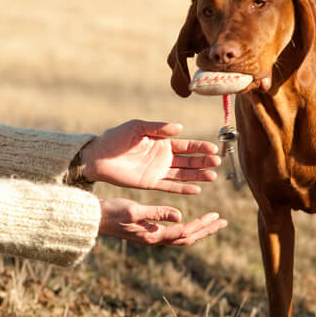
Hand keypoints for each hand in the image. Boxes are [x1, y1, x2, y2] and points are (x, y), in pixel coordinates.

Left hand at [78, 120, 220, 194]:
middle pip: (189, 161)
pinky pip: (169, 186)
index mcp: (162, 142)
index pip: (187, 146)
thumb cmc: (116, 137)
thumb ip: (158, 128)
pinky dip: (183, 188)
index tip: (214, 149)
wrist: (98, 155)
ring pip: (183, 175)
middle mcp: (163, 157)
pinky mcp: (150, 182)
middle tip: (217, 163)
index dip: (200, 147)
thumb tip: (180, 128)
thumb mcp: (137, 127)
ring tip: (213, 177)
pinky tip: (196, 189)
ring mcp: (158, 171)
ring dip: (198, 176)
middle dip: (204, 162)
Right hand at [98, 198, 226, 245]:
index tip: (217, 215)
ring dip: (199, 230)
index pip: (185, 231)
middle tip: (223, 222)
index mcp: (154, 235)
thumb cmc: (111, 212)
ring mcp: (151, 237)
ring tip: (212, 222)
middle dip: (206, 230)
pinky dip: (186, 228)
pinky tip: (190, 222)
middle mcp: (155, 239)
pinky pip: (173, 233)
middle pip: (188, 237)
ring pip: (181, 237)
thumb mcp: (134, 210)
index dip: (202, 224)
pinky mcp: (148, 232)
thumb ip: (157, 213)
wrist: (94, 219)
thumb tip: (181, 215)